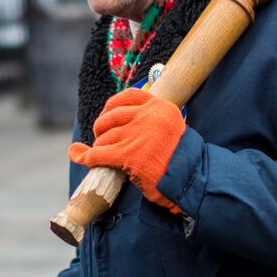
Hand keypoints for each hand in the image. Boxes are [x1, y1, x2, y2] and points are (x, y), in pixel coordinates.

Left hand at [68, 87, 185, 210]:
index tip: (106, 116)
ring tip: (102, 155)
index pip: (127, 96)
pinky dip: (88, 157)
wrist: (190, 180)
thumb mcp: (170, 128)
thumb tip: (107, 115)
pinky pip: (99, 154)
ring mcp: (137, 135)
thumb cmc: (179, 158)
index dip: (111, 106)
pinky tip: (86, 159)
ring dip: (98, 146)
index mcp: (159, 106)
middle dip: (102, 129)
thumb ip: (147, 119)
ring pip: (104, 137)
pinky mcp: (129, 155)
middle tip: (102, 140)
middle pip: (111, 116)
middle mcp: (148, 116)